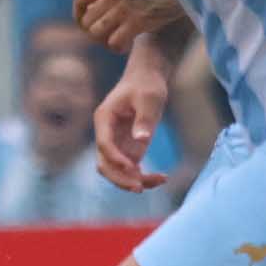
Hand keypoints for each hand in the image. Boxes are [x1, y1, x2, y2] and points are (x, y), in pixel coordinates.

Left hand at [73, 0, 185, 46]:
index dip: (79, 15)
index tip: (86, 23)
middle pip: (87, 20)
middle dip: (93, 32)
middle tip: (105, 36)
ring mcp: (124, 7)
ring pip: (97, 33)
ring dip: (104, 41)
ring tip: (115, 41)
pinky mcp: (138, 22)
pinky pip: (115, 43)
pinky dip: (117, 48)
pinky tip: (126, 45)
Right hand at [91, 56, 172, 189]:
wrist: (148, 78)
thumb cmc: (147, 84)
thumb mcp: (149, 98)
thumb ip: (144, 118)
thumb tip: (141, 140)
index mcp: (104, 119)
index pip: (104, 144)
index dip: (116, 159)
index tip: (134, 168)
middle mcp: (106, 133)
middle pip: (105, 164)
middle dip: (120, 178)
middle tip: (140, 187)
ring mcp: (117, 143)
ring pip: (116, 171)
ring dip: (132, 181)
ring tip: (158, 181)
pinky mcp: (129, 148)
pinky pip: (132, 170)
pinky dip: (143, 177)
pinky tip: (161, 178)